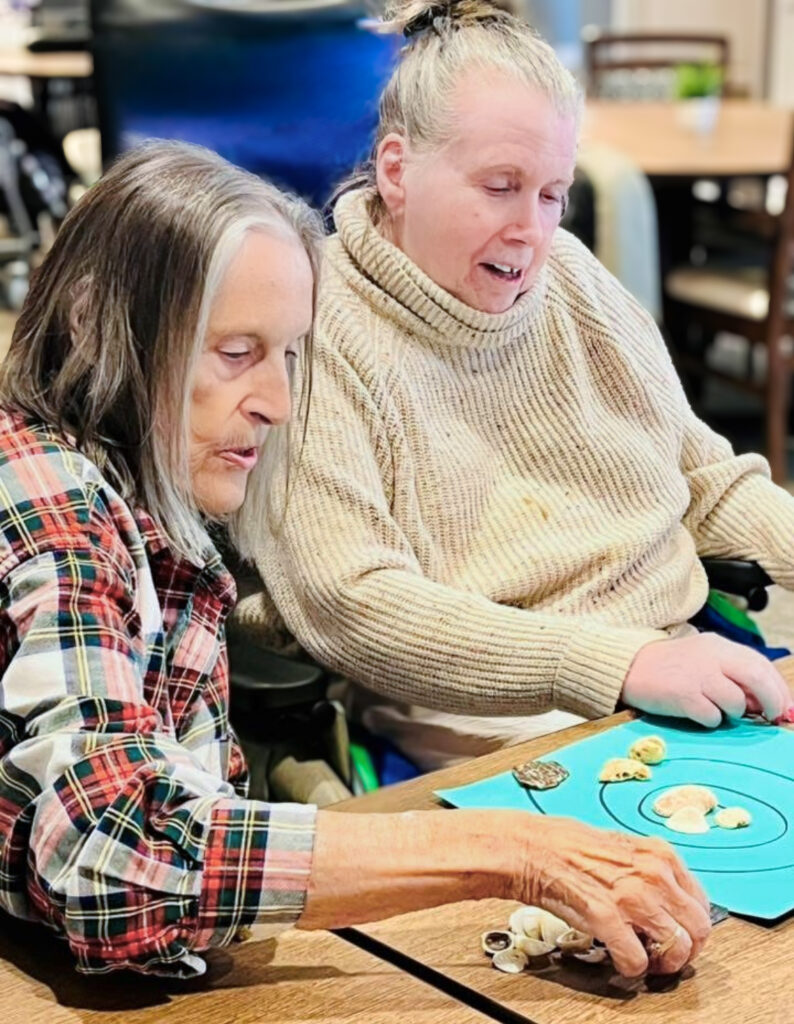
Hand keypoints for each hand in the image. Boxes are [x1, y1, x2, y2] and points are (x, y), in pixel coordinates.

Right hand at [518, 815, 710, 975]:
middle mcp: (654, 875)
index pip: (701, 902)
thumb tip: (668, 898)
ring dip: (663, 963)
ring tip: (646, 961)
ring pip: (676, 948)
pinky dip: (631, 968)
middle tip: (668, 955)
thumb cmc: (568, 845)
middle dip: (686, 949)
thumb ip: (651, 871)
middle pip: (698, 928)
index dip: (692, 926)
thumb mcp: (624, 847)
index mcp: (660, 855)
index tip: (681, 934)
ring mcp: (633, 898)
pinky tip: (620, 961)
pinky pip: (636, 960)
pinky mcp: (608, 919)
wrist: (533, 848)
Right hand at [621, 634, 790, 726]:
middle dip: (772, 702)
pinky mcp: (683, 695)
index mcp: (719, 646)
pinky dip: (711, 720)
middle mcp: (711, 657)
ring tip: (717, 709)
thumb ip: (732, 675)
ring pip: (737, 702)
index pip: (761, 665)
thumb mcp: (703, 660)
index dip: (779, 688)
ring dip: (734, 712)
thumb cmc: (669, 667)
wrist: (627, 666)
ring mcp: (697, 676)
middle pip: (757, 679)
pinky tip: (698, 713)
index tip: (785, 708)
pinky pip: (713, 717)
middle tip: (772, 718)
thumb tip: (762, 702)